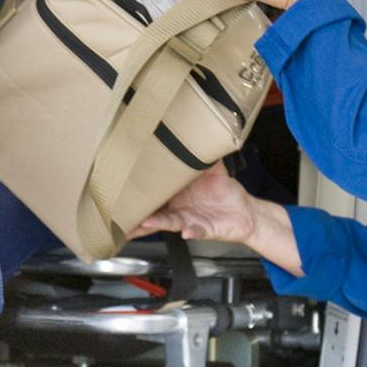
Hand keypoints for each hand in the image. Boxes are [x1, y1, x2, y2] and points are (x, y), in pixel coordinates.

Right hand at [132, 163, 258, 243]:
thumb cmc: (226, 192)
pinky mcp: (204, 230)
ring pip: (168, 223)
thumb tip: (198, 134)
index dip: (139, 194)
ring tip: (144, 222)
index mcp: (177, 195)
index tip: (123, 190)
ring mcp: (189, 221)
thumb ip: (203, 156)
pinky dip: (191, 232)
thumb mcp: (213, 170)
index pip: (154, 195)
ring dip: (157, 223)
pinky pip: (196, 232)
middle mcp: (179, 209)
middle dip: (137, 215)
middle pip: (153, 213)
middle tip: (120, 214)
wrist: (246, 211)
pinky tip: (185, 232)